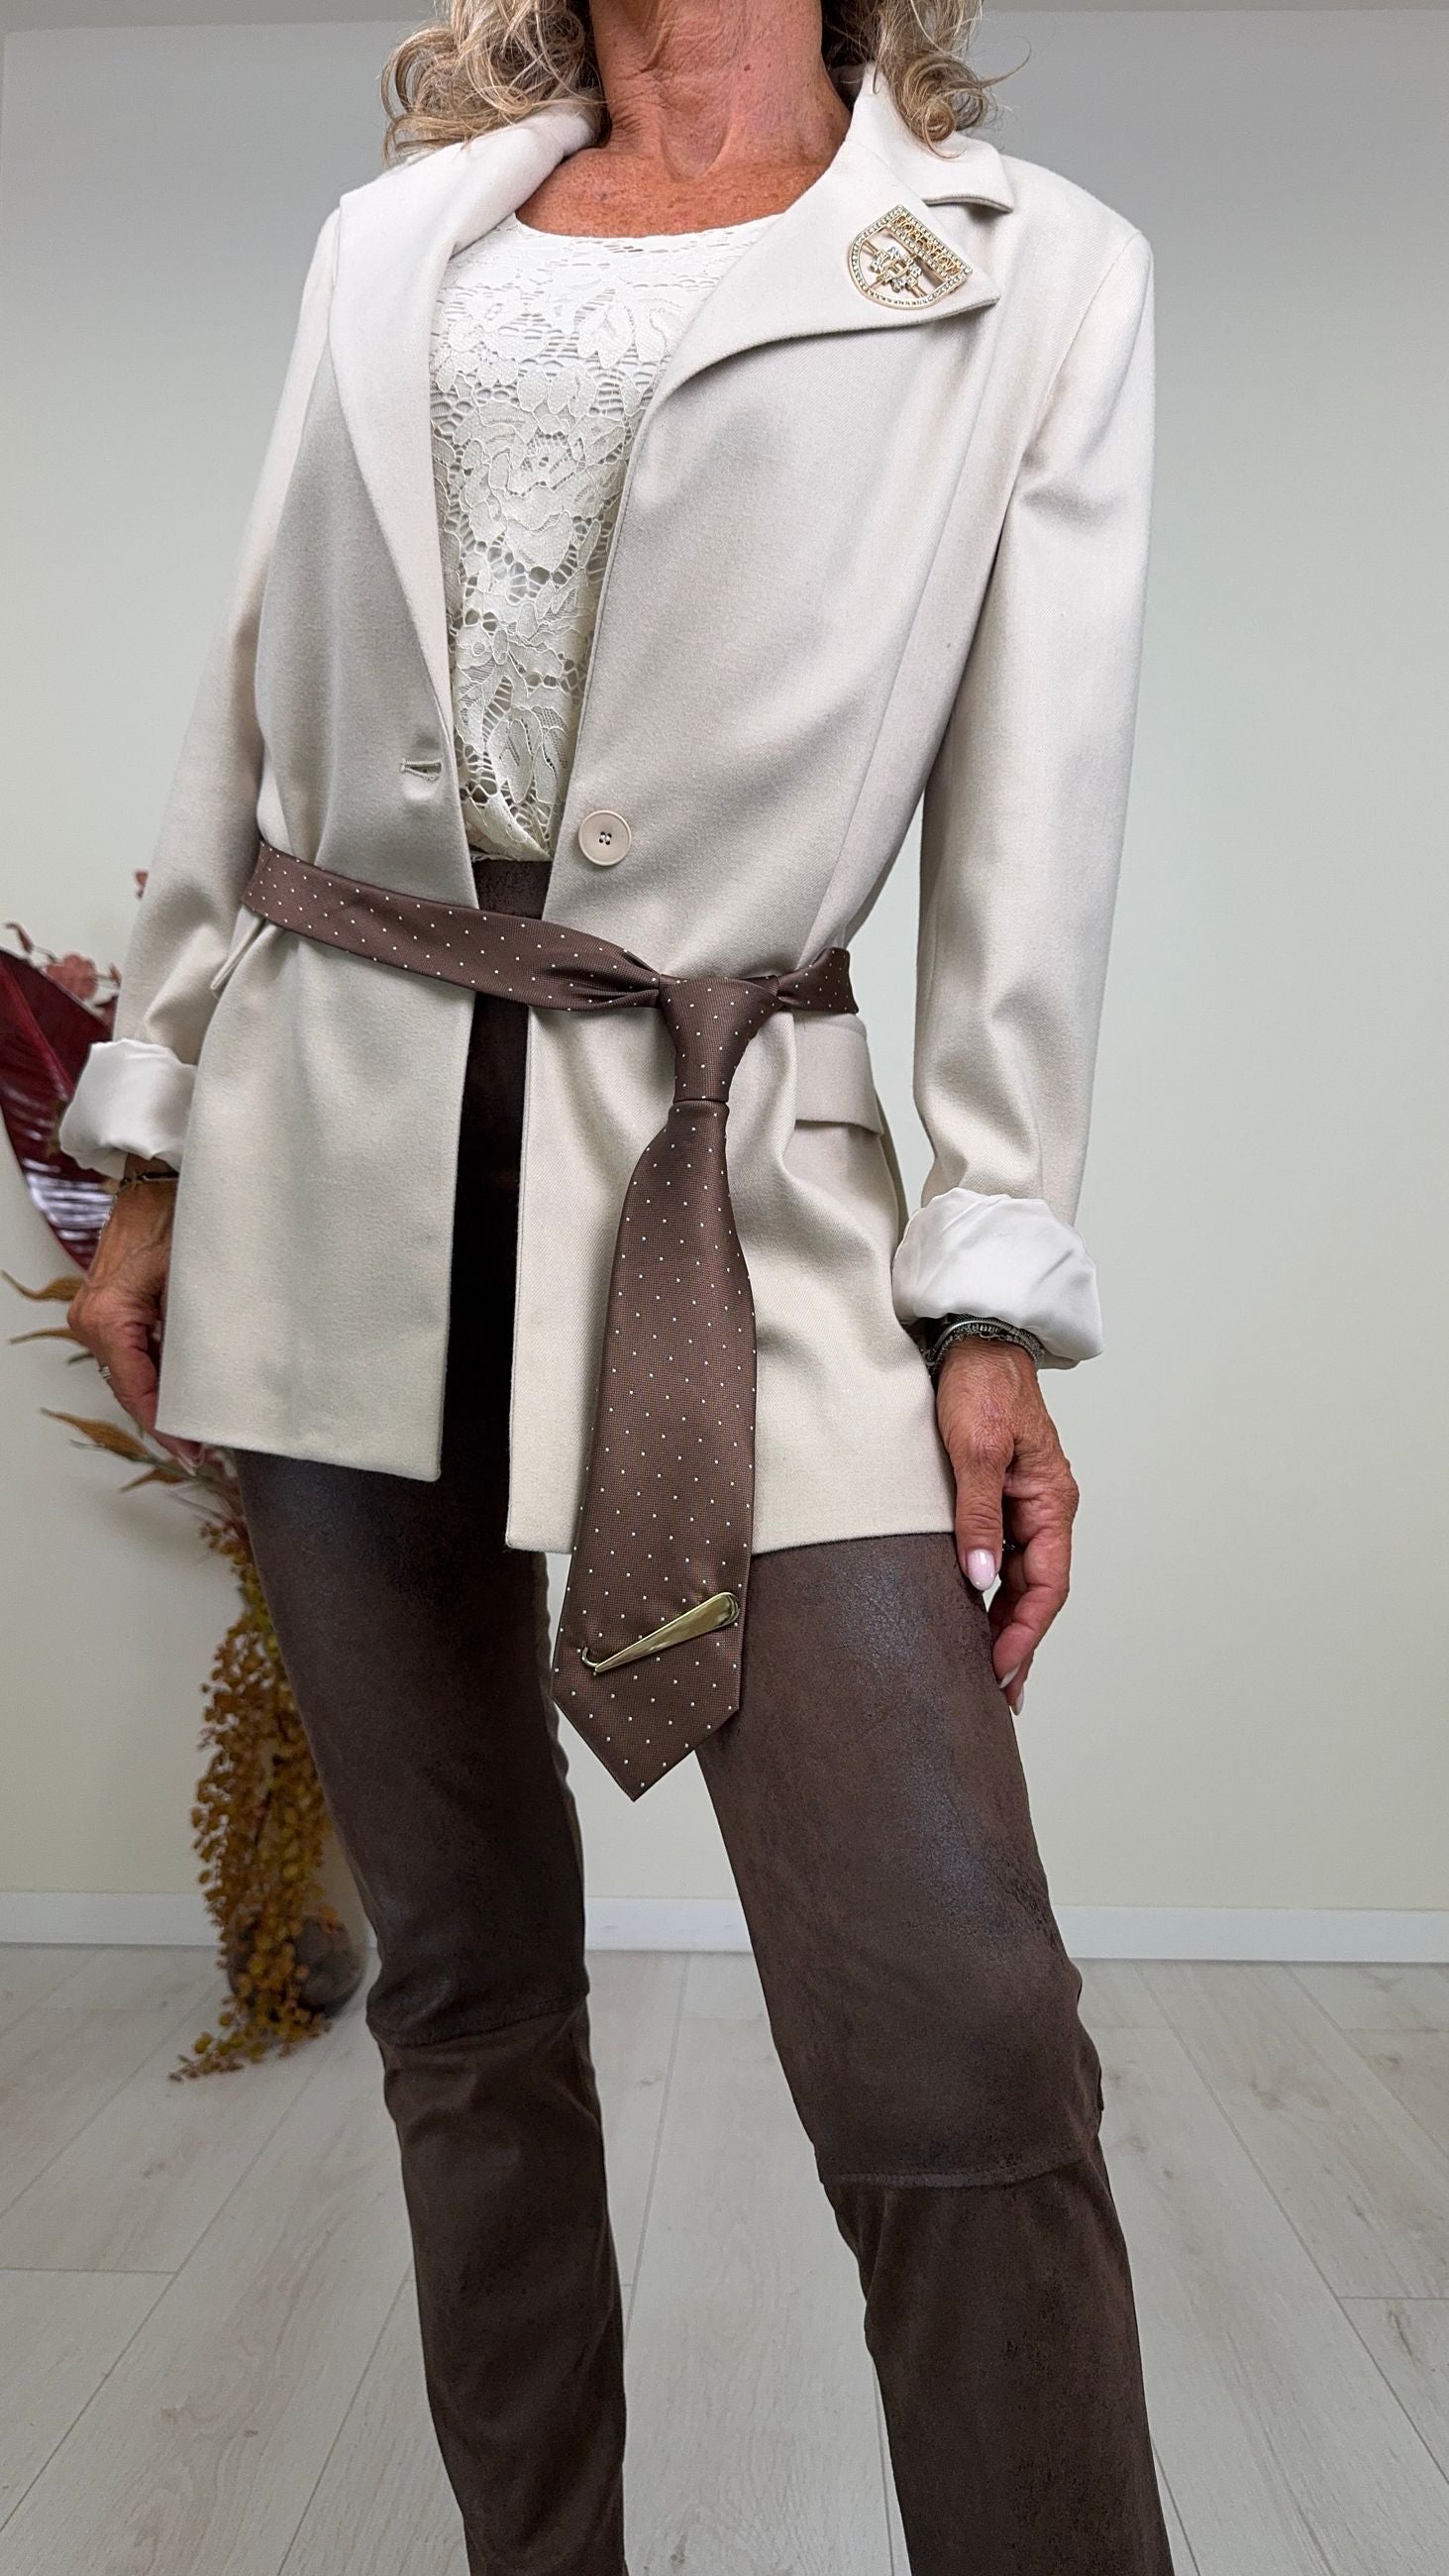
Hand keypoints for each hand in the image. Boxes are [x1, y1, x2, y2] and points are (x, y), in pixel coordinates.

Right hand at [67, 1165, 199, 1463]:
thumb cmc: (175, 1219)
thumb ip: (199, 1333)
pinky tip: (181, 1392)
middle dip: (163, 1419)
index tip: (191, 1452)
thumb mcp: (193, 1281)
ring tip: (194, 1430)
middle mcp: (92, 1321)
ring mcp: (95, 1316)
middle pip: (129, 1388)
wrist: (158, 1180)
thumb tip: (225, 1380)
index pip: (135, 1388)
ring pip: (129, 1373)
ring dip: (159, 1399)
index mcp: (108, 1318)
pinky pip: (131, 1353)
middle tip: (200, 1452)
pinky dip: (154, 1374)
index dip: (164, 1425)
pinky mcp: (108, 1309)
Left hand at [933, 1337, 1079, 1715]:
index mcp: (1051, 1500)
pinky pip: (1001, 1554)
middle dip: (1018, 1643)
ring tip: (984, 1668)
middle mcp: (1043, 1508)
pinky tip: (972, 1614)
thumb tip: (981, 1578)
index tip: (1000, 1670)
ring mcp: (1022, 1502)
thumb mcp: (976, 1448)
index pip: (1046, 1585)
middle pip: (1037, 1591)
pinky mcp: (998, 1495)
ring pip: (1019, 1578)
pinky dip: (991, 1590)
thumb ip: (978, 1514)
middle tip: (995, 1692)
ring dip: (1004, 1622)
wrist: (971, 1336)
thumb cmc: (980, 1384)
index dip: (1024, 1633)